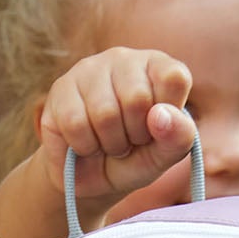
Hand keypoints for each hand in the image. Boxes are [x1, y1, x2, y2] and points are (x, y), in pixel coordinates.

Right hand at [37, 48, 195, 216]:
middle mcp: (124, 59)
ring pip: (104, 113)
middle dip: (134, 136)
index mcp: (157, 67)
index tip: (157, 131)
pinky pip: (75, 123)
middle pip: (137, 98)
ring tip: (107, 143)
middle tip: (129, 142)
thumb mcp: (163, 156)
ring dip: (109, 144)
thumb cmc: (133, 159)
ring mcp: (89, 69)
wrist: (90, 178)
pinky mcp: (61, 88)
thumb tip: (161, 116)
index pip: (174, 78)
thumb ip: (178, 137)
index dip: (167, 117)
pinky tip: (85, 144)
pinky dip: (84, 146)